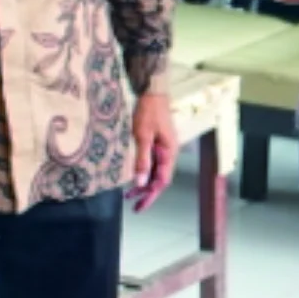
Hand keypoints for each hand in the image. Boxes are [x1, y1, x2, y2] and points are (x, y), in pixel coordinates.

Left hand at [130, 93, 176, 212]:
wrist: (152, 91)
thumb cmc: (149, 112)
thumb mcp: (143, 136)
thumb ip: (142, 159)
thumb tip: (141, 182)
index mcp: (169, 153)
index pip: (162, 180)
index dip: (151, 195)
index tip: (140, 206)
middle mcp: (169, 152)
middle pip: (159, 178)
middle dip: (147, 192)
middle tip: (133, 205)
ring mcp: (163, 147)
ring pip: (155, 171)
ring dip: (143, 182)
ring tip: (129, 195)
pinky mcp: (157, 142)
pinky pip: (151, 162)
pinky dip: (143, 170)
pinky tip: (133, 175)